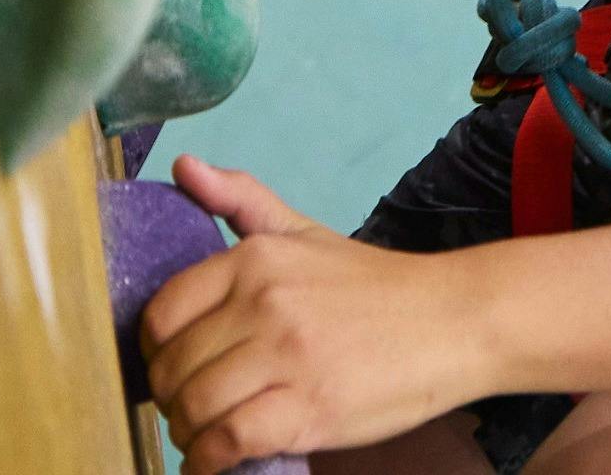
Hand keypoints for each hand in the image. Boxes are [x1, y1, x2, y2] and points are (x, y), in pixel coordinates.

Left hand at [141, 160, 487, 472]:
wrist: (454, 321)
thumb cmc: (375, 287)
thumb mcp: (305, 232)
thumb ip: (240, 200)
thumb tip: (183, 165)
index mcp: (256, 260)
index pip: (162, 314)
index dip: (156, 351)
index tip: (172, 367)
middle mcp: (265, 304)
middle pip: (172, 368)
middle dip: (169, 399)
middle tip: (189, 409)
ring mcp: (287, 358)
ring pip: (193, 407)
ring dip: (187, 433)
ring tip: (203, 436)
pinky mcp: (310, 409)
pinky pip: (228, 442)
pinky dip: (208, 461)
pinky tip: (216, 462)